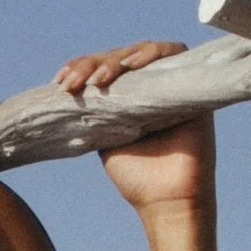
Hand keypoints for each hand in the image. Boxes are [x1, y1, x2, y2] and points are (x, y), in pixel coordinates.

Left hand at [50, 42, 213, 210]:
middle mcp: (148, 85)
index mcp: (126, 97)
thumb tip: (64, 89)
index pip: (101, 69)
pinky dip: (151, 54)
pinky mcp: (190, 81)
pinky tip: (131, 66)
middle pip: (117, 57)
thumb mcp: (103, 139)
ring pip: (140, 52)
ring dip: (115, 61)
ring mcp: (169, 82)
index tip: (60, 82)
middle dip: (90, 65)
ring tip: (98, 79)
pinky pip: (173, 53)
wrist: (166, 199)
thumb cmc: (136, 176)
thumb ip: (92, 112)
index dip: (80, 68)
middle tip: (73, 83)